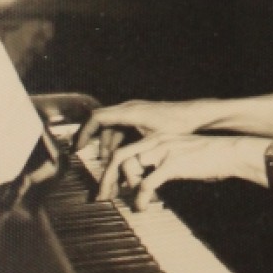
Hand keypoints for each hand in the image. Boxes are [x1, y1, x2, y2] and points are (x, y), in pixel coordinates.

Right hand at [76, 99, 205, 161]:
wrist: (195, 114)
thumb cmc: (178, 125)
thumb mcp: (154, 140)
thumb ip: (133, 150)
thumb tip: (115, 164)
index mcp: (129, 112)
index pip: (97, 118)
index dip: (84, 132)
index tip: (77, 148)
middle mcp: (129, 107)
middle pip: (102, 123)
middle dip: (94, 142)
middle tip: (90, 160)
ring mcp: (135, 110)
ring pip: (113, 127)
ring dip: (108, 144)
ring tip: (108, 164)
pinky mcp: (141, 115)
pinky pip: (122, 126)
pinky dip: (118, 140)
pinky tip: (120, 156)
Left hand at [97, 133, 266, 210]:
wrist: (229, 152)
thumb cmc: (208, 157)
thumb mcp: (181, 155)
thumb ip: (162, 163)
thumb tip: (148, 182)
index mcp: (157, 138)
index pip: (124, 149)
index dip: (111, 168)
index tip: (108, 186)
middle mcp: (157, 141)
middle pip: (119, 156)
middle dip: (106, 178)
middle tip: (101, 197)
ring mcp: (164, 150)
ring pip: (130, 166)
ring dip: (124, 187)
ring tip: (124, 202)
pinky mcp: (173, 163)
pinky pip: (147, 183)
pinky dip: (140, 197)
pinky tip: (142, 207)